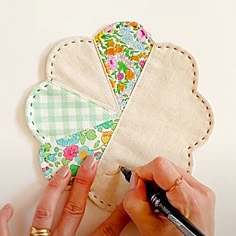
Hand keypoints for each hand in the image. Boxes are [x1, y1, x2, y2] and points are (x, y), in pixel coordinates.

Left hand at [0, 156, 129, 235]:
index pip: (105, 232)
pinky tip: (8, 208)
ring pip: (45, 215)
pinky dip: (5, 222)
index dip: (118, 214)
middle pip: (75, 211)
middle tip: (90, 164)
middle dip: (84, 185)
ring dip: (54, 191)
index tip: (126, 199)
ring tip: (61, 172)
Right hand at [123, 157, 214, 235]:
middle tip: (146, 196)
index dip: (144, 172)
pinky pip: (176, 176)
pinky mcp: (200, 192)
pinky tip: (164, 200)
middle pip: (166, 165)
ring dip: (157, 181)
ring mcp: (202, 191)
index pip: (161, 166)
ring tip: (156, 201)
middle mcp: (200, 191)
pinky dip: (165, 184)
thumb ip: (135, 202)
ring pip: (171, 169)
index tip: (138, 185)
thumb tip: (134, 182)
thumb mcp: (149, 229)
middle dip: (150, 177)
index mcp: (189, 199)